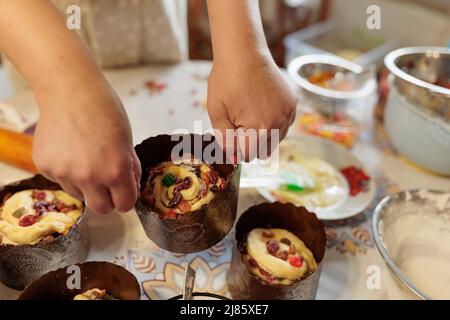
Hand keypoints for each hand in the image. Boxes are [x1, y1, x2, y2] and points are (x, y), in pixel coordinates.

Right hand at [32, 76, 140, 213]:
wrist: (70, 90)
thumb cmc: (104, 109)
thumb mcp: (127, 140)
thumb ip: (129, 167)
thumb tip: (130, 186)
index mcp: (115, 171)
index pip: (125, 204)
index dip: (127, 197)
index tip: (124, 191)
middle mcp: (90, 177)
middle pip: (102, 209)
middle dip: (108, 199)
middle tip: (107, 183)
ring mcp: (65, 173)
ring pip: (80, 195)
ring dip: (86, 185)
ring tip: (85, 157)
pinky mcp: (46, 167)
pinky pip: (61, 180)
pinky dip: (67, 172)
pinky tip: (69, 149)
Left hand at [207, 52, 297, 160]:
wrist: (243, 52)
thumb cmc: (226, 81)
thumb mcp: (217, 113)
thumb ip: (225, 140)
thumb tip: (233, 159)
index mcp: (260, 128)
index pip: (248, 155)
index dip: (236, 148)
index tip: (230, 133)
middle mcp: (279, 123)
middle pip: (264, 151)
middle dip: (250, 144)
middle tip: (238, 124)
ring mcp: (288, 113)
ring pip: (276, 140)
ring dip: (262, 135)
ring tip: (249, 113)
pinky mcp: (292, 104)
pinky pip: (284, 125)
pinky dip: (273, 123)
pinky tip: (261, 108)